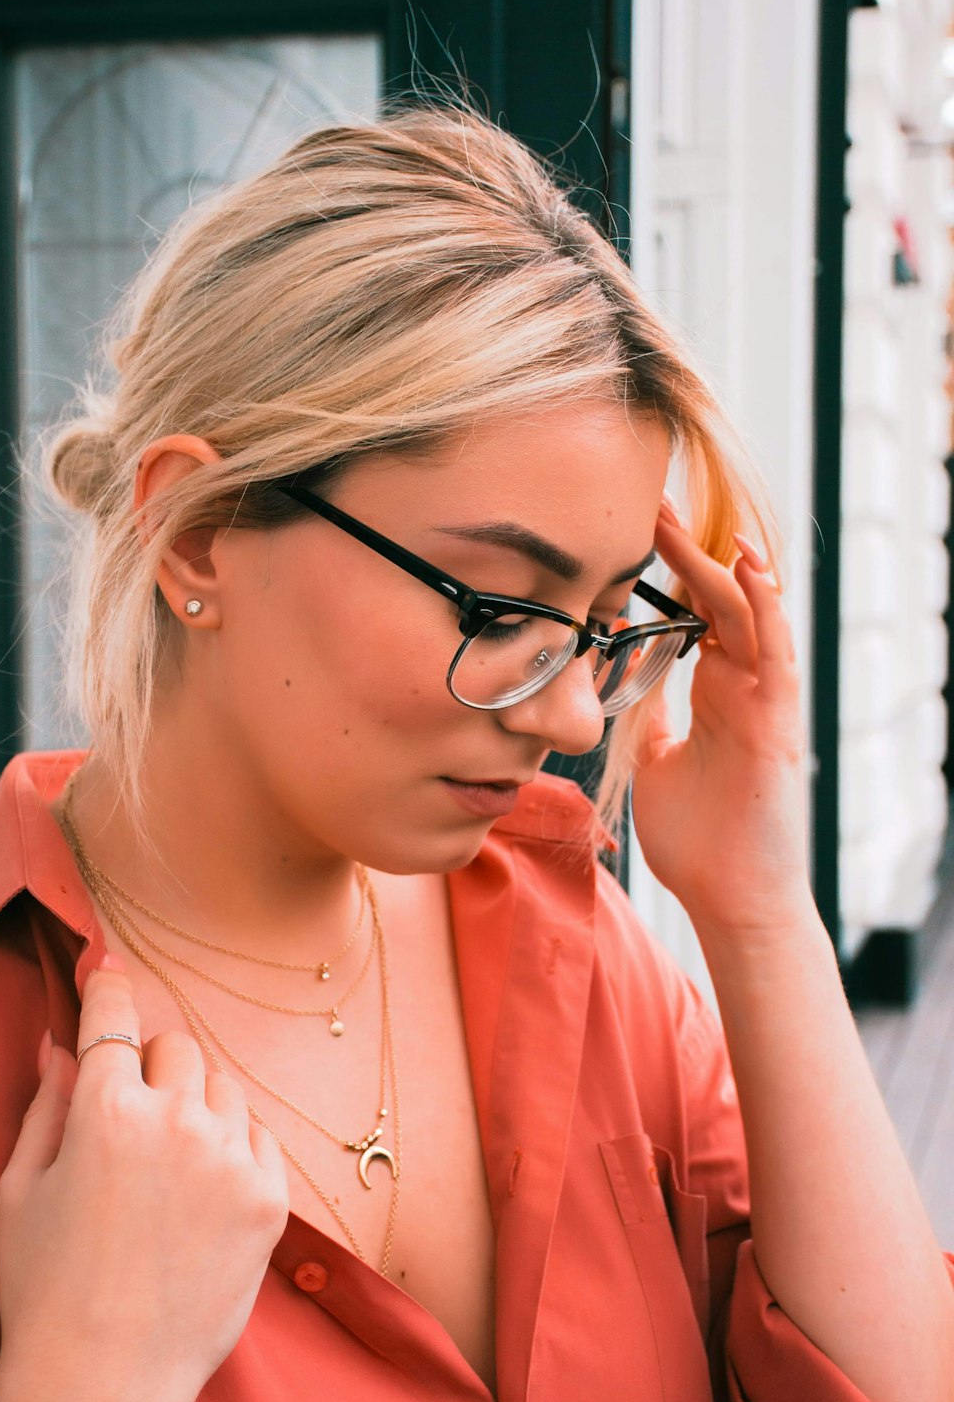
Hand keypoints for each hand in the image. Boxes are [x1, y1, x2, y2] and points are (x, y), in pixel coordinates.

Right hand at [0, 958, 288, 1401]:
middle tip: (134, 1118)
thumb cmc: (47, 1286)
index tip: (109, 970)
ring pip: (221, 1087)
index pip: (114, 1015)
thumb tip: (63, 1043)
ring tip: (167, 1169)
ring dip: (195, 1106)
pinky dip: (232, 1147)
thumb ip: (48, 1104)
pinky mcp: (269, 1196)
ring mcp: (229, 1158)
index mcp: (105, 1111)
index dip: (109, 987)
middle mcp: (175, 1121)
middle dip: (153, 1067)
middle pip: (177, 1046)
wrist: (107, 1378)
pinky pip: (257, 1135)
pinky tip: (202, 1192)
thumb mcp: (23, 1189)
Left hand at [630, 504, 814, 940]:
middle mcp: (744, 686)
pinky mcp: (779, 722)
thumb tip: (623, 691)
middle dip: (686, 550)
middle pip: (720, 599)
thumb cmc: (699, 840)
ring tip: (689, 515)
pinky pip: (777, 654)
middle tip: (651, 502)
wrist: (730, 899)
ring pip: (752, 614)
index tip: (633, 528)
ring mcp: (765, 701)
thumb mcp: (657, 764)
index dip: (671, 570)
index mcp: (717, 692)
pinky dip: (766, 609)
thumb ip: (650, 721)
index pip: (698, 612)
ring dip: (723, 563)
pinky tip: (749, 568)